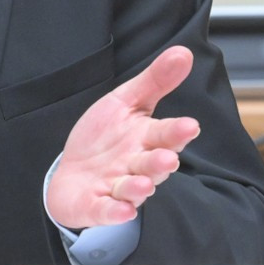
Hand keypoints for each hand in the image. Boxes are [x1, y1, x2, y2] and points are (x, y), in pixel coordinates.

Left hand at [46, 45, 201, 229]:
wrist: (73, 173)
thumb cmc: (105, 137)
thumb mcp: (126, 101)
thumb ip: (155, 80)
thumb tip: (184, 52)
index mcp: (146, 138)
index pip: (165, 134)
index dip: (177, 132)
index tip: (190, 126)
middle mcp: (136, 165)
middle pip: (152, 164)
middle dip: (160, 162)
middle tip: (169, 158)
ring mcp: (117, 187)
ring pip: (132, 189)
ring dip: (138, 188)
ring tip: (144, 185)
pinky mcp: (97, 206)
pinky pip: (106, 210)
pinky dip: (113, 212)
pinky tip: (121, 210)